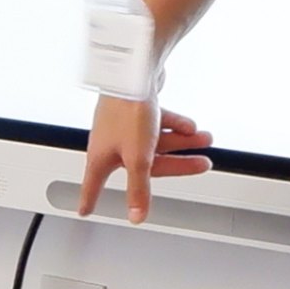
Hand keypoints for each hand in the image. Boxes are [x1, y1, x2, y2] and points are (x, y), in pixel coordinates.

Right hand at [79, 95, 218, 223]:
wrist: (133, 72)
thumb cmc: (127, 111)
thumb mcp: (138, 158)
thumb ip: (139, 189)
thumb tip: (136, 216)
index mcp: (102, 158)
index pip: (92, 186)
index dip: (89, 199)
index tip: (85, 209)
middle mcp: (110, 142)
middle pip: (143, 164)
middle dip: (177, 164)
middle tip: (199, 166)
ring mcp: (123, 125)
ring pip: (155, 141)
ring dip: (183, 142)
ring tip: (204, 140)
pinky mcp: (135, 109)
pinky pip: (157, 123)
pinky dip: (175, 125)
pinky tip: (190, 126)